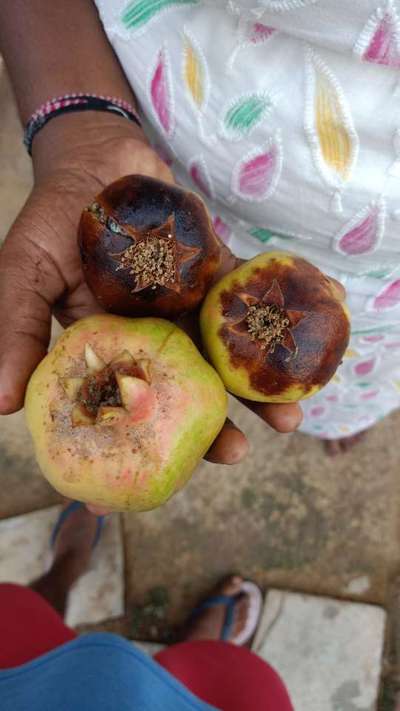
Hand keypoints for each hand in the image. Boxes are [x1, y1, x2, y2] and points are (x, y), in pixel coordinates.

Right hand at [0, 113, 301, 469]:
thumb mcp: (24, 272)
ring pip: (223, 357)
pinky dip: (273, 324)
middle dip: (211, 424)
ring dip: (254, 389)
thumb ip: (14, 329)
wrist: (98, 157)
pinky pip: (248, 304)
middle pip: (184, 390)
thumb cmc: (54, 217)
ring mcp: (188, 308)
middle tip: (238, 453)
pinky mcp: (217, 275)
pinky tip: (297, 348)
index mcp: (109, 348)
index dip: (139, 442)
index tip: (157, 478)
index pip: (126, 405)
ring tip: (286, 421)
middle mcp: (153, 337)